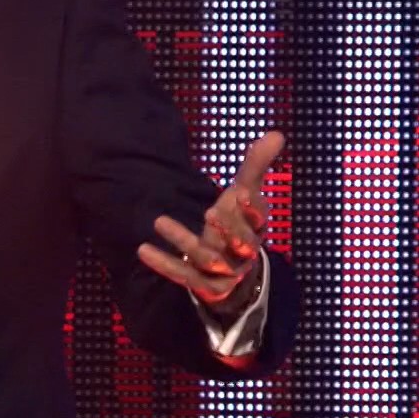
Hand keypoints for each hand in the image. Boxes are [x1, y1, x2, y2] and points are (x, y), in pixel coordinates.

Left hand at [137, 130, 282, 305]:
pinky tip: (143, 249)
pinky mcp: (203, 283)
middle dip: (228, 228)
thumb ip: (255, 166)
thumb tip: (276, 133)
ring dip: (185, 240)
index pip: (260, 220)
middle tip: (210, 211)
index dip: (253, 208)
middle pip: (242, 244)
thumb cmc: (237, 222)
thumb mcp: (245, 194)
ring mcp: (224, 271)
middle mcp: (243, 252)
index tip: (242, 192)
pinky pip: (184, 276)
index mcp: (256, 228)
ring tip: (159, 220)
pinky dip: (164, 264)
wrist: (233, 270)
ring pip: (209, 260)